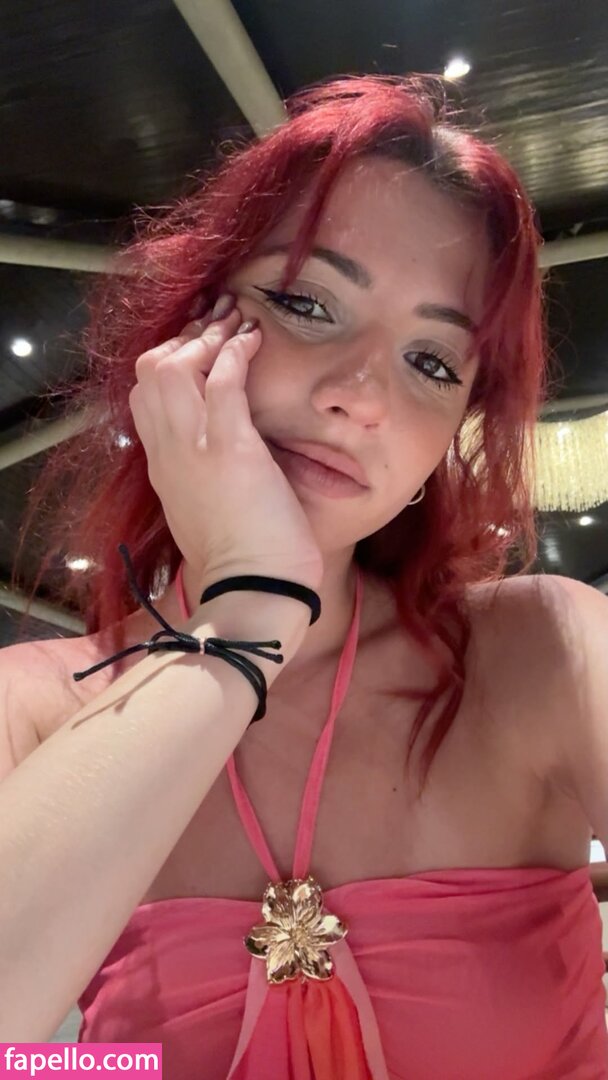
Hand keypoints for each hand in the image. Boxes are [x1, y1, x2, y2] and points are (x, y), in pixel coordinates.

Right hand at [129, 297, 323, 610]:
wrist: (254, 590)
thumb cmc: (243, 562)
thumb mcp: (205, 515)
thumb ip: (201, 482)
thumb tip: (217, 465)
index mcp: (164, 469)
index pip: (145, 399)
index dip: (169, 365)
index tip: (199, 351)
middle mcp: (170, 452)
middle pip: (150, 373)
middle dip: (184, 339)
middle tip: (218, 325)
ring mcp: (196, 447)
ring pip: (177, 367)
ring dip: (209, 336)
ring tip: (237, 323)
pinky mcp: (231, 447)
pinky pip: (223, 380)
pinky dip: (237, 351)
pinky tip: (255, 339)